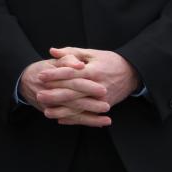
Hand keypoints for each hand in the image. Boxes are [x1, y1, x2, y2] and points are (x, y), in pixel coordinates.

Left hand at [19, 47, 136, 126]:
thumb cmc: (109, 60)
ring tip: (47, 112)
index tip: (40, 76)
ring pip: (80, 107)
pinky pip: (88, 115)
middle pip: (73, 93)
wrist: (132, 73)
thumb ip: (71, 53)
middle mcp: (97, 86)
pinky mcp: (106, 106)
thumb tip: (52, 51)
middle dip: (55, 95)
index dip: (54, 75)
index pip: (70, 74)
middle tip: (38, 96)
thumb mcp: (91, 53)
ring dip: (63, 111)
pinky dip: (75, 118)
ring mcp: (102, 99)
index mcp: (92, 71)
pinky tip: (61, 120)